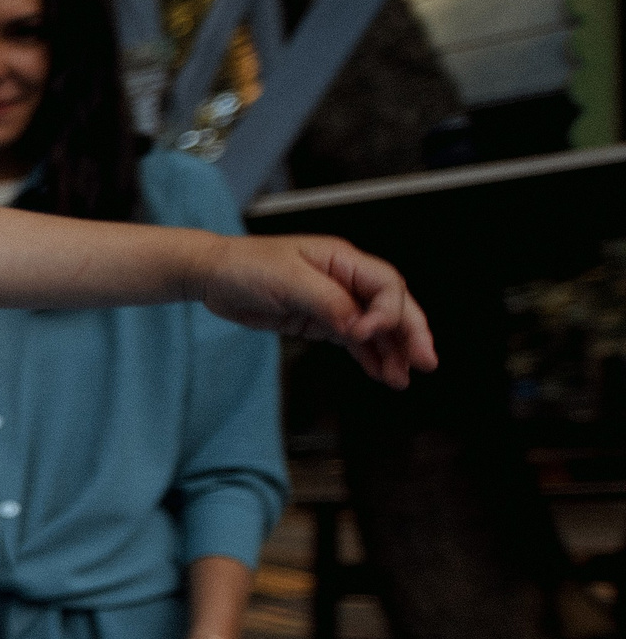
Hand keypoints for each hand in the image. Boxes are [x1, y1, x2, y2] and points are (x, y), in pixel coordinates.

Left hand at [200, 234, 438, 388]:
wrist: (213, 277)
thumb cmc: (246, 265)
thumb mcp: (287, 279)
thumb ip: (326, 301)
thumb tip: (356, 325)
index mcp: (342, 260)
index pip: (386, 285)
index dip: (386, 312)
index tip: (364, 333)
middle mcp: (345, 279)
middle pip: (391, 307)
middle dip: (411, 334)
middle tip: (426, 361)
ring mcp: (334, 302)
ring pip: (375, 328)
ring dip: (392, 352)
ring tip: (401, 378)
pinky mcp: (320, 321)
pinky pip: (354, 340)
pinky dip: (369, 356)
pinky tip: (381, 373)